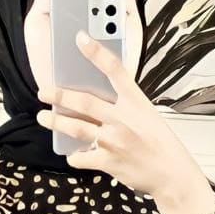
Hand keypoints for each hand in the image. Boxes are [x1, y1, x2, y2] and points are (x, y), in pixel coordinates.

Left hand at [34, 30, 207, 201]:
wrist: (171, 174)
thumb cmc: (159, 144)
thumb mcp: (146, 116)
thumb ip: (123, 107)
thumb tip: (93, 102)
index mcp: (136, 102)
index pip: (114, 71)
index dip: (96, 53)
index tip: (80, 39)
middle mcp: (123, 118)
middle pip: (84, 102)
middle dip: (59, 95)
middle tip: (43, 91)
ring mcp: (114, 140)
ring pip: (75, 128)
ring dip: (55, 121)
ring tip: (42, 117)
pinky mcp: (108, 161)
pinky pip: (80, 157)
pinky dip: (73, 156)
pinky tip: (72, 154)